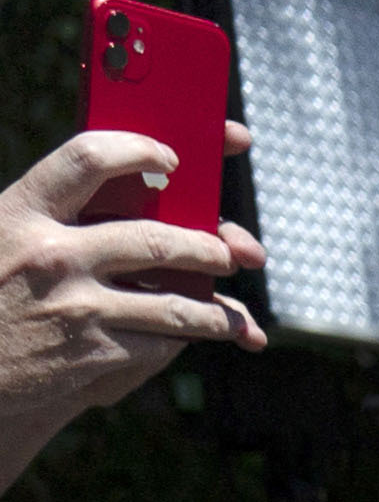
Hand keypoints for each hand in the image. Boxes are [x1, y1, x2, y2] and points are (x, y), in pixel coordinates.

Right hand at [0, 133, 262, 477]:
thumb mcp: (5, 235)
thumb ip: (59, 218)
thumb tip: (145, 196)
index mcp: (22, 212)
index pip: (86, 159)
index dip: (136, 150)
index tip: (169, 158)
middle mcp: (52, 254)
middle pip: (155, 239)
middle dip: (206, 248)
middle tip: (229, 253)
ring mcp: (76, 305)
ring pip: (175, 304)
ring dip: (217, 311)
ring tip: (232, 316)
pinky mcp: (93, 352)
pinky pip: (160, 343)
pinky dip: (184, 340)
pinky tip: (195, 340)